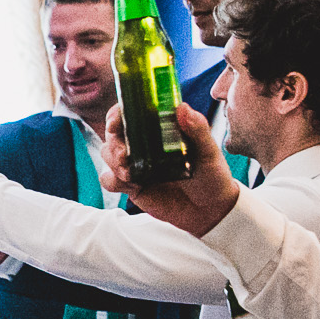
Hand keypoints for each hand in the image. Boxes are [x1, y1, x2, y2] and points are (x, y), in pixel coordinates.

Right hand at [99, 102, 242, 235]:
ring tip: (130, 174)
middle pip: (114, 133)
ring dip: (112, 162)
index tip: (116, 122)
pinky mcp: (131, 184)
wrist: (210, 210)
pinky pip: (109, 179)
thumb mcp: (209, 152)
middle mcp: (144, 142)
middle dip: (113, 143)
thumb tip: (182, 108)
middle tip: (122, 156)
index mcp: (160, 128)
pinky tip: (131, 186)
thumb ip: (198, 129)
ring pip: (107, 154)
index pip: (132, 111)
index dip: (119, 114)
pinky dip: (113, 181)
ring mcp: (135, 163)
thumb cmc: (212, 175)